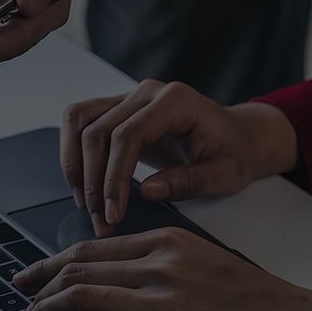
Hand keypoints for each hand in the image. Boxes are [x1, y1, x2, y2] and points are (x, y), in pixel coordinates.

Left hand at [15, 229, 311, 310]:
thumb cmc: (256, 299)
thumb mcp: (205, 260)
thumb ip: (161, 261)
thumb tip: (120, 274)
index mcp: (166, 241)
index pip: (91, 247)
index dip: (52, 261)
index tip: (32, 272)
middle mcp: (158, 264)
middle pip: (79, 268)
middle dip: (41, 283)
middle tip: (21, 294)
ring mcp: (161, 300)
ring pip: (83, 295)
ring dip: (47, 307)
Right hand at [61, 79, 297, 236]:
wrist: (238, 137)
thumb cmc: (233, 154)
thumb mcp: (224, 175)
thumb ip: (187, 182)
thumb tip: (146, 190)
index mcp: (175, 101)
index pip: (127, 135)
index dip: (113, 177)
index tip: (112, 212)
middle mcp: (146, 92)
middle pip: (97, 130)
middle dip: (92, 179)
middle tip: (99, 217)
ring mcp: (128, 97)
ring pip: (78, 120)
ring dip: (73, 163)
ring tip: (84, 201)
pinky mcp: (117, 108)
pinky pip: (80, 122)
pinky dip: (73, 152)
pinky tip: (81, 182)